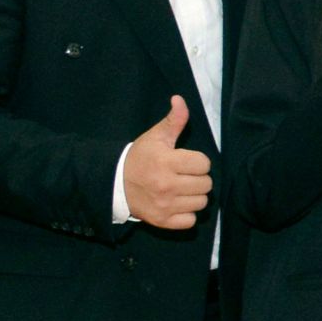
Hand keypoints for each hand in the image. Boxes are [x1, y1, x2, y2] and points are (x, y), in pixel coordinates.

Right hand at [123, 95, 211, 230]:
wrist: (115, 184)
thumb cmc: (140, 158)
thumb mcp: (155, 137)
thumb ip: (173, 120)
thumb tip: (180, 99)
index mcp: (167, 162)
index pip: (204, 164)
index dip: (197, 161)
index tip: (185, 161)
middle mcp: (167, 186)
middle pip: (206, 184)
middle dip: (198, 178)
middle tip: (184, 175)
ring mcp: (165, 205)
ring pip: (201, 202)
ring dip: (194, 195)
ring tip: (181, 189)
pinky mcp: (162, 221)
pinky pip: (191, 220)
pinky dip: (187, 213)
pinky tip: (177, 203)